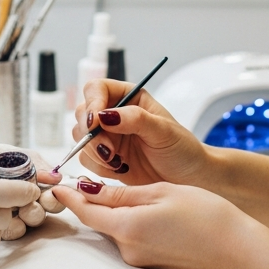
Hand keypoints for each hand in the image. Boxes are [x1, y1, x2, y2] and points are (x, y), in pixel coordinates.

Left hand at [52, 180, 268, 268]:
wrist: (241, 252)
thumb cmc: (210, 219)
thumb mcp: (162, 192)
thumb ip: (123, 193)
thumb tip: (90, 189)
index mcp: (127, 227)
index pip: (86, 211)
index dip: (70, 196)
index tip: (57, 185)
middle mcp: (129, 249)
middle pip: (100, 221)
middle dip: (95, 201)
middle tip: (92, 178)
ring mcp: (141, 260)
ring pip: (117, 229)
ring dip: (118, 211)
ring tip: (136, 192)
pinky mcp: (153, 265)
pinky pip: (133, 239)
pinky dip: (134, 223)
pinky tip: (154, 213)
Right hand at [71, 80, 212, 186]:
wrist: (188, 179)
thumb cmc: (182, 150)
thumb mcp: (164, 131)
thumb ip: (135, 119)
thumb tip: (105, 115)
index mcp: (128, 97)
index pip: (96, 89)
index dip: (92, 103)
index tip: (96, 122)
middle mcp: (114, 114)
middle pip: (83, 114)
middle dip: (91, 134)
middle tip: (110, 151)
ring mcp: (107, 136)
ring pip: (80, 138)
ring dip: (94, 152)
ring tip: (119, 162)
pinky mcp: (105, 158)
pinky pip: (86, 159)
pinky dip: (99, 167)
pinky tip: (121, 169)